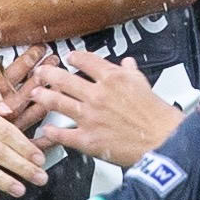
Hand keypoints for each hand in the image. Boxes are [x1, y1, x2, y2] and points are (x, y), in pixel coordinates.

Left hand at [22, 46, 179, 166]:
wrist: (164, 142)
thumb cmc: (158, 117)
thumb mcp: (145, 85)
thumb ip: (131, 73)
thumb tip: (127, 63)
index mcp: (113, 78)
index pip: (86, 60)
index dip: (73, 57)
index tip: (68, 58)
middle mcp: (98, 94)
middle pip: (63, 79)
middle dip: (47, 74)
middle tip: (40, 73)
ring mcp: (90, 117)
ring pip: (57, 102)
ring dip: (43, 97)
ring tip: (35, 95)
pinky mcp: (88, 139)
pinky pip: (63, 134)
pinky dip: (52, 132)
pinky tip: (47, 130)